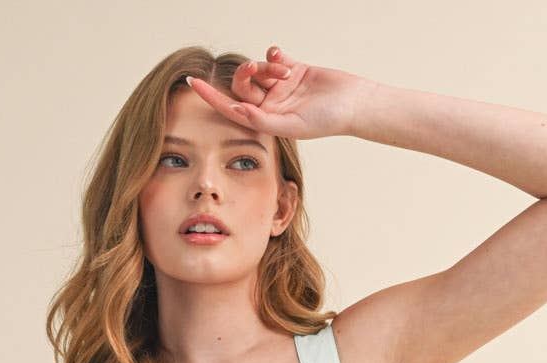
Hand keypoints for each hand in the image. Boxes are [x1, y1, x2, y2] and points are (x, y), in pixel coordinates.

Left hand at [185, 47, 366, 141]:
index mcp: (266, 121)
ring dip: (266, 65)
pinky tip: (282, 57)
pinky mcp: (294, 70)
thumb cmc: (327, 120)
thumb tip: (238, 110)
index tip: (193, 83)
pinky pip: (274, 57)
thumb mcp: (292, 124)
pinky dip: (274, 55)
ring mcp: (281, 87)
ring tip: (284, 70)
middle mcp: (270, 105)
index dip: (211, 97)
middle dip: (246, 74)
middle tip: (256, 67)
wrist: (354, 103)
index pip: (232, 108)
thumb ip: (263, 120)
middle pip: (243, 85)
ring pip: (259, 69)